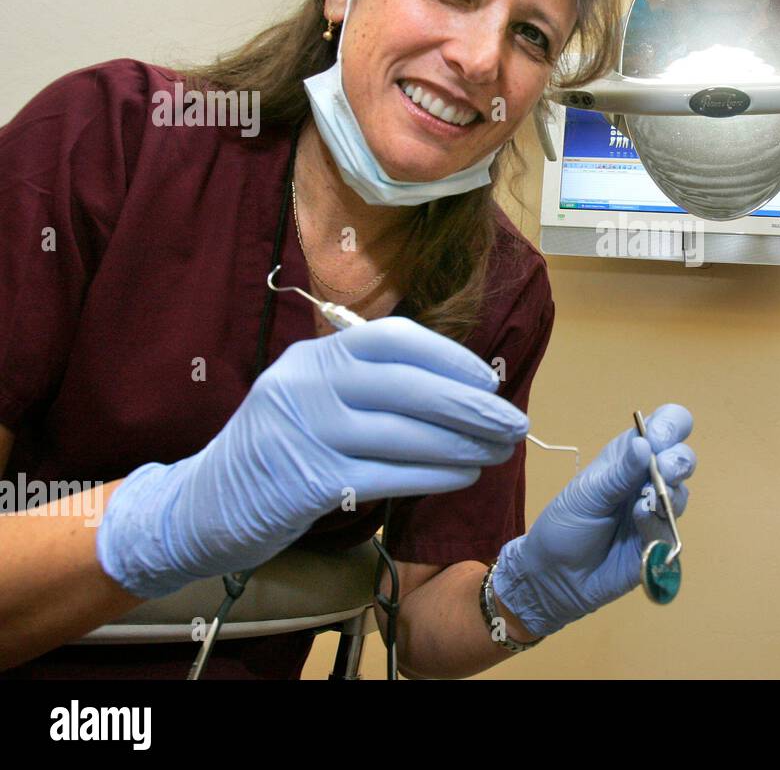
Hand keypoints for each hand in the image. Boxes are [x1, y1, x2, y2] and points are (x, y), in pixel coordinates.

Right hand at [97, 317, 528, 599]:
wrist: (201, 505)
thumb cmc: (279, 448)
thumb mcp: (313, 395)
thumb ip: (369, 384)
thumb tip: (459, 386)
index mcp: (315, 354)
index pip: (395, 338)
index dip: (450, 357)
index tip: (490, 380)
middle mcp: (308, 382)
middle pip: (410, 386)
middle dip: (471, 406)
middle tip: (513, 423)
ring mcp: (306, 431)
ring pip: (406, 434)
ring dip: (463, 445)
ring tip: (497, 453)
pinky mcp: (308, 481)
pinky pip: (389, 475)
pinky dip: (434, 475)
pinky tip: (463, 476)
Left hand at [493, 404, 695, 638]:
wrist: (556, 578)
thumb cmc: (565, 527)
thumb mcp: (586, 494)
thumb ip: (619, 472)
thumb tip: (645, 443)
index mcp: (627, 456)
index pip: (663, 426)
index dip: (669, 427)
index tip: (658, 440)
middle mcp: (647, 478)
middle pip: (682, 456)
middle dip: (679, 460)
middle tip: (664, 470)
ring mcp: (656, 510)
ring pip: (683, 491)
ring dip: (669, 493)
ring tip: (643, 503)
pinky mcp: (660, 540)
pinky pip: (673, 526)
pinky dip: (658, 523)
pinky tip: (639, 526)